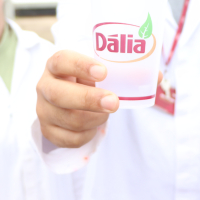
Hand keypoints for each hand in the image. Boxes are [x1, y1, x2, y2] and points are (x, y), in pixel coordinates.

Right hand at [36, 49, 162, 148]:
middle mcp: (45, 85)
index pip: (62, 60)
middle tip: (114, 102)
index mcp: (57, 64)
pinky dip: (87, 135)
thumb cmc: (88, 80)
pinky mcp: (47, 130)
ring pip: (68, 119)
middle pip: (59, 95)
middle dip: (89, 99)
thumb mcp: (101, 70)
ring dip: (94, 119)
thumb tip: (156, 77)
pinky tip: (94, 126)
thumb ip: (126, 70)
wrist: (69, 98)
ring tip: (107, 113)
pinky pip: (68, 139)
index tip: (104, 72)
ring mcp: (43, 109)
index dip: (80, 66)